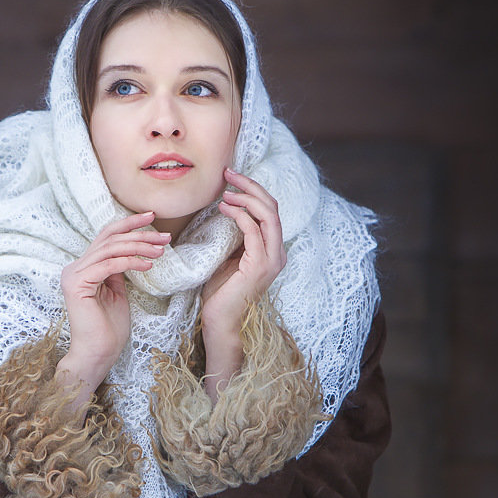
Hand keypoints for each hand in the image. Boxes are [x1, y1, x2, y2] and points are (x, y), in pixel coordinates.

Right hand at [57, 211, 169, 406]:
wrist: (98, 353)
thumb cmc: (109, 328)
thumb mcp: (117, 291)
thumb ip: (118, 270)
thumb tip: (132, 250)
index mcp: (83, 267)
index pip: (106, 237)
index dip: (128, 224)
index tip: (152, 217)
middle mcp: (74, 267)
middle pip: (109, 239)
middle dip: (139, 234)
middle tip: (165, 237)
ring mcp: (73, 274)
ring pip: (111, 249)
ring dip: (139, 247)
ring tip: (161, 251)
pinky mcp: (78, 284)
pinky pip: (110, 265)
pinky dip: (131, 262)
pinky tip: (148, 265)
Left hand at [201, 169, 286, 400]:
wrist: (220, 323)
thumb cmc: (220, 294)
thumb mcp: (228, 259)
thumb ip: (235, 239)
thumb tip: (228, 212)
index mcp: (271, 250)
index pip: (270, 211)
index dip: (253, 191)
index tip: (231, 179)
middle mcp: (277, 253)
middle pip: (272, 207)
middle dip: (251, 186)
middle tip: (229, 174)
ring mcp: (271, 260)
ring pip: (268, 215)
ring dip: (246, 197)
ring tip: (226, 191)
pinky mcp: (259, 266)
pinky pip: (253, 231)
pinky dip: (239, 215)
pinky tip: (224, 209)